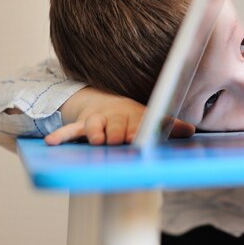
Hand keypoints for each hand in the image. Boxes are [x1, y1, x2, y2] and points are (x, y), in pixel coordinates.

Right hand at [44, 87, 194, 145]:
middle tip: (118, 140)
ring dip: (95, 133)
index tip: (139, 137)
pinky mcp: (83, 125)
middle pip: (117, 127)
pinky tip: (51, 143)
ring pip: (95, 127)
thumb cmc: (131, 117)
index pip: (139, 123)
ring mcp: (99, 121)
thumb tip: (191, 130)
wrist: (105, 101)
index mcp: (135, 116)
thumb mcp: (150, 118)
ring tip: (95, 139)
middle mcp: (117, 117)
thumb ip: (169, 126)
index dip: (139, 130)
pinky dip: (62, 135)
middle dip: (118, 133)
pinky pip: (71, 130)